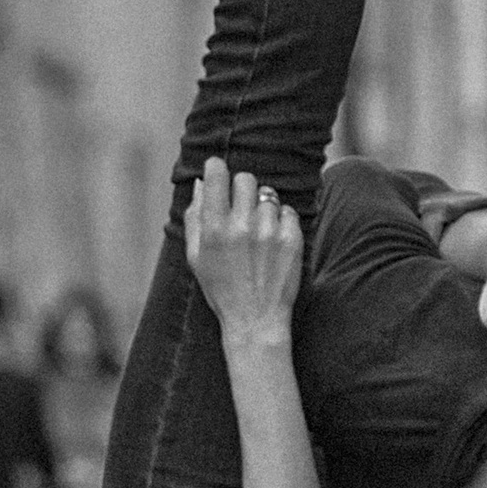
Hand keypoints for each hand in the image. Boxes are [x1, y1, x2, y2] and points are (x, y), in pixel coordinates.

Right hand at [186, 159, 302, 338]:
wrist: (256, 320)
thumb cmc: (221, 289)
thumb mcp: (196, 256)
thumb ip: (194, 217)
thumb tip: (199, 183)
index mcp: (214, 229)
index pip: (217, 175)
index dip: (216, 168)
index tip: (218, 169)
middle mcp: (242, 226)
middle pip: (246, 178)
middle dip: (242, 188)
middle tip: (240, 207)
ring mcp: (269, 231)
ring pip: (268, 195)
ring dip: (263, 207)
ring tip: (258, 231)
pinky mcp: (292, 239)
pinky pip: (287, 211)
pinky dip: (281, 221)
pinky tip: (273, 240)